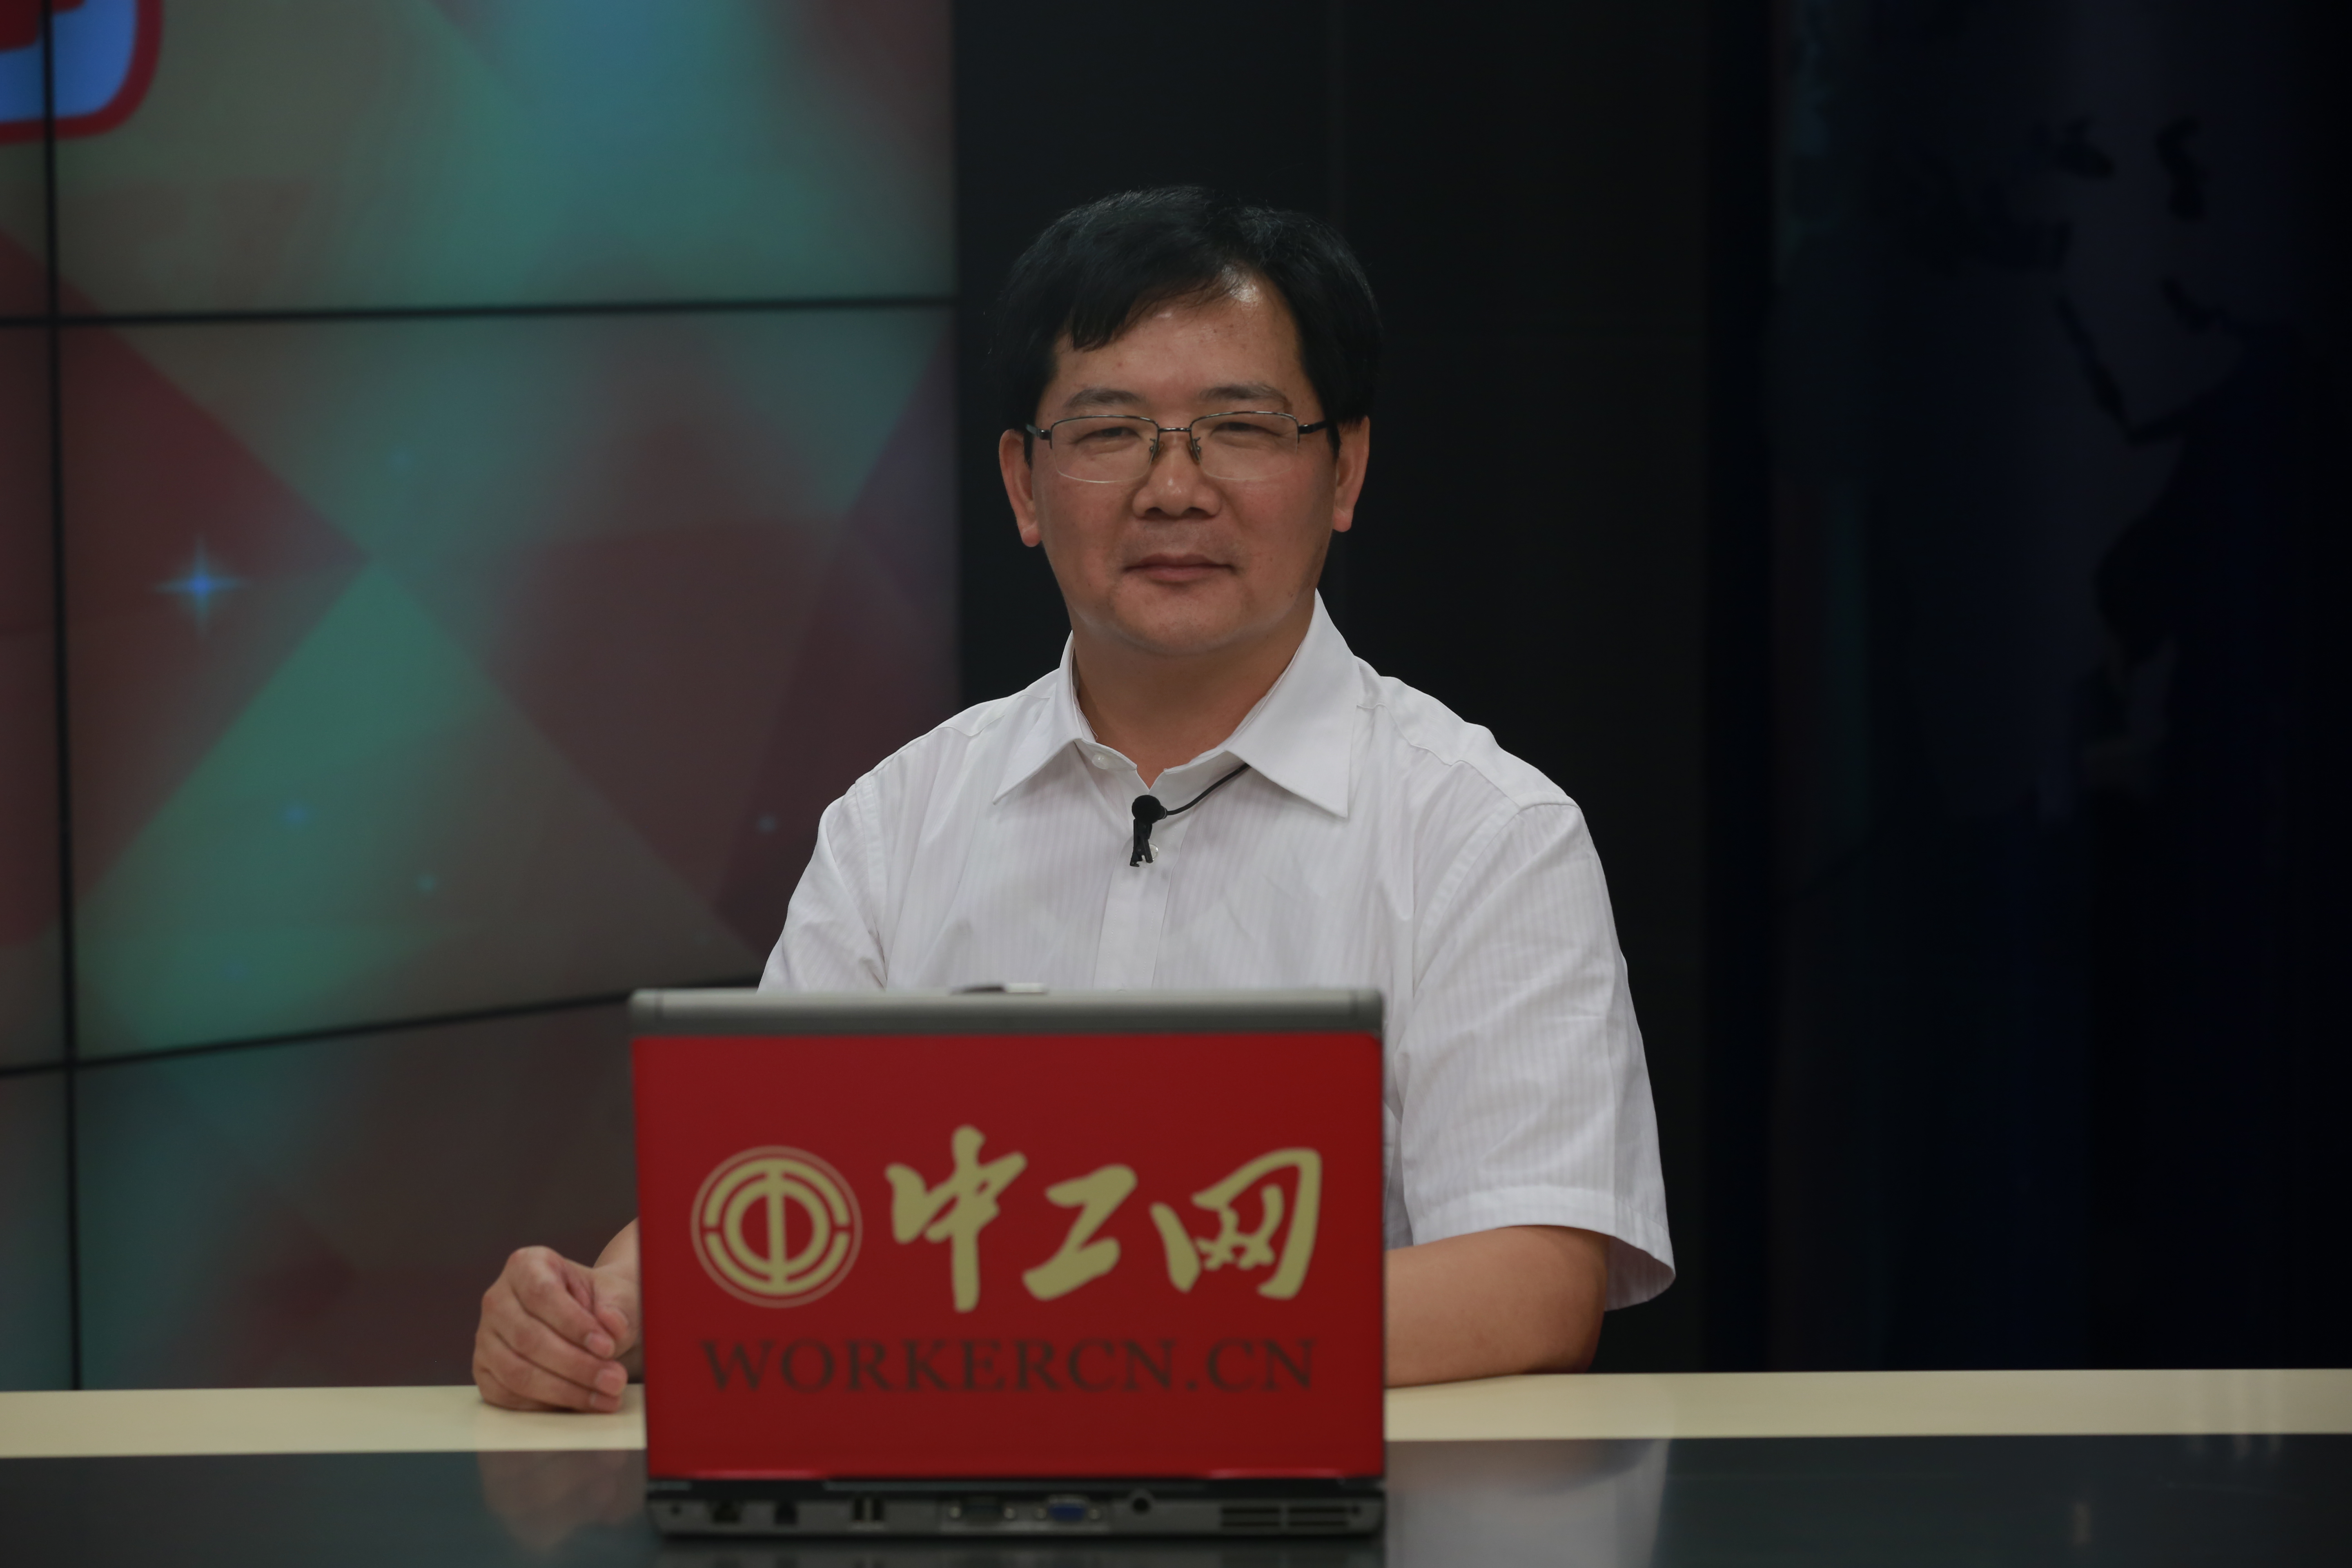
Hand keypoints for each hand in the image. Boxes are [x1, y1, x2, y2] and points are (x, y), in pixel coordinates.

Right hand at [474, 1236, 639, 1412]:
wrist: (589, 1323)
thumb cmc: (601, 1303)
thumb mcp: (618, 1295)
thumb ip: (618, 1307)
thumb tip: (612, 1324)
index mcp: (526, 1265)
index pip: (542, 1294)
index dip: (574, 1324)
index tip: (607, 1347)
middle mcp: (497, 1299)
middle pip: (528, 1338)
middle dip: (576, 1365)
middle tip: (614, 1380)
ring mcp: (486, 1337)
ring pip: (517, 1372)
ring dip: (565, 1390)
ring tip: (605, 1397)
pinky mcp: (485, 1370)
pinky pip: (508, 1395)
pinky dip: (545, 1405)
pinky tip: (579, 1403)